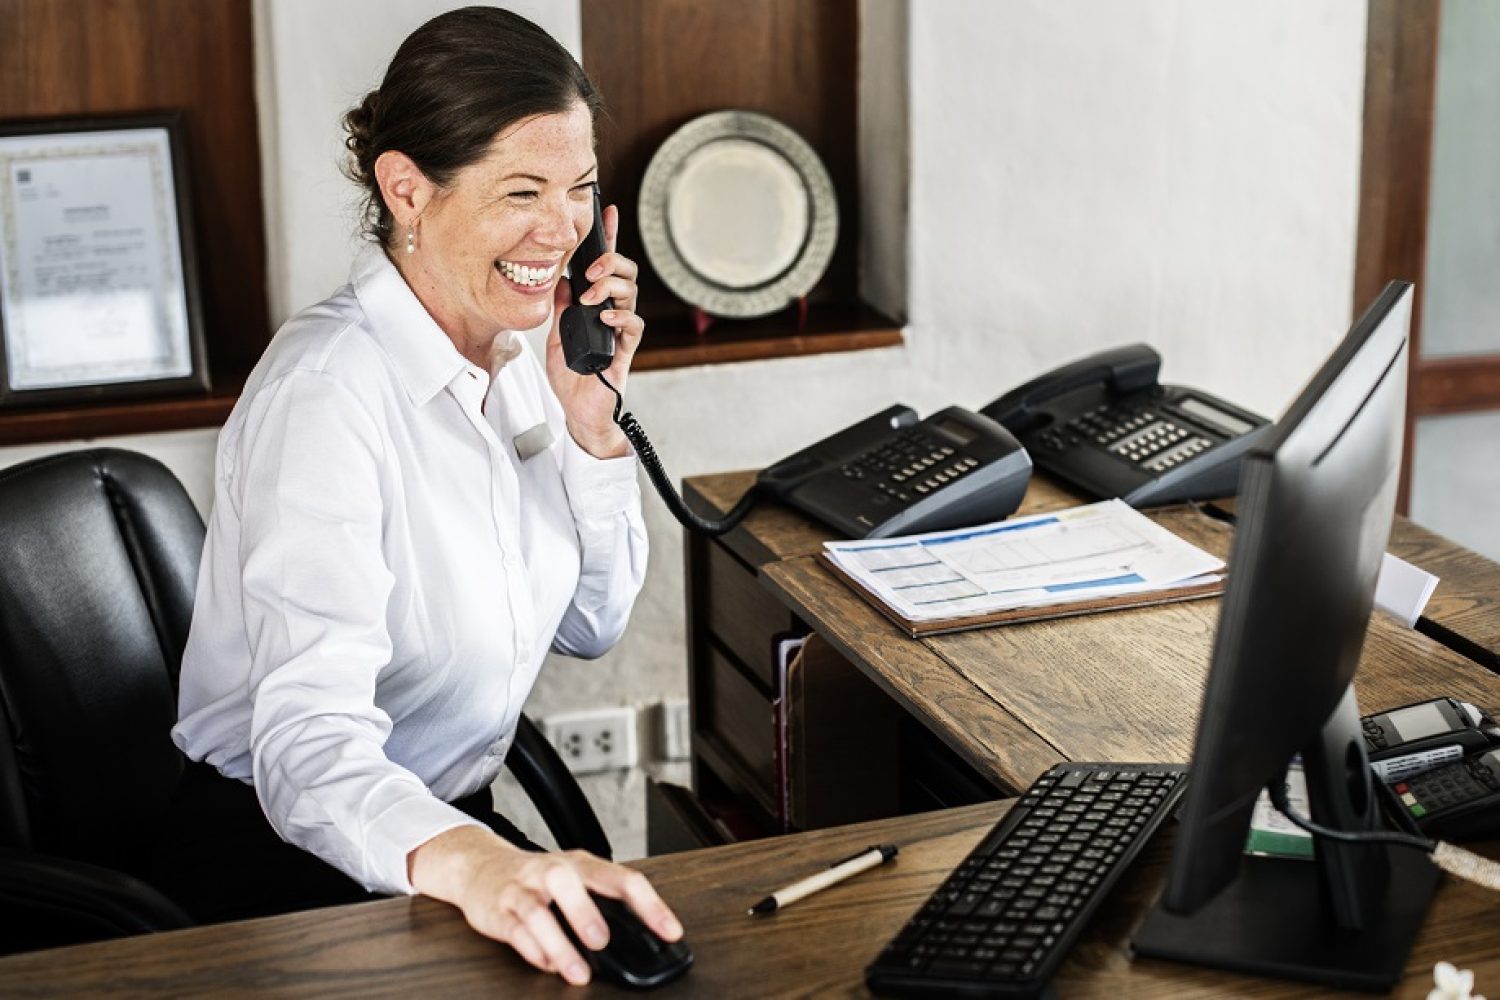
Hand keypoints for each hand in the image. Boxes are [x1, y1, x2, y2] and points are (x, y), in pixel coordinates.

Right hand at [409, 826, 683, 985]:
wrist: (482, 867)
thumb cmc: (539, 879)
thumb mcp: (575, 883)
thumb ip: (603, 906)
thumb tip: (640, 940)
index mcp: (581, 864)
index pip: (621, 878)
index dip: (649, 905)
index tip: (670, 932)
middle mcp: (552, 871)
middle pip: (567, 881)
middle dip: (585, 912)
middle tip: (602, 942)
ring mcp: (523, 889)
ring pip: (536, 911)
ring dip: (559, 943)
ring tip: (578, 971)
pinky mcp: (499, 910)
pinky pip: (514, 930)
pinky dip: (532, 950)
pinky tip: (547, 965)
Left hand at [545, 202, 645, 458]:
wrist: (579, 411)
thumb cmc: (571, 376)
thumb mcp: (555, 335)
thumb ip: (559, 307)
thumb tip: (559, 279)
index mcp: (596, 305)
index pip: (605, 267)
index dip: (609, 239)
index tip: (607, 212)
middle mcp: (612, 313)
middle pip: (625, 274)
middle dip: (611, 263)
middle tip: (592, 269)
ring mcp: (621, 331)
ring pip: (631, 294)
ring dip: (611, 287)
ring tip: (592, 296)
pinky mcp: (626, 351)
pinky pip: (633, 326)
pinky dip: (620, 316)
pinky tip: (606, 316)